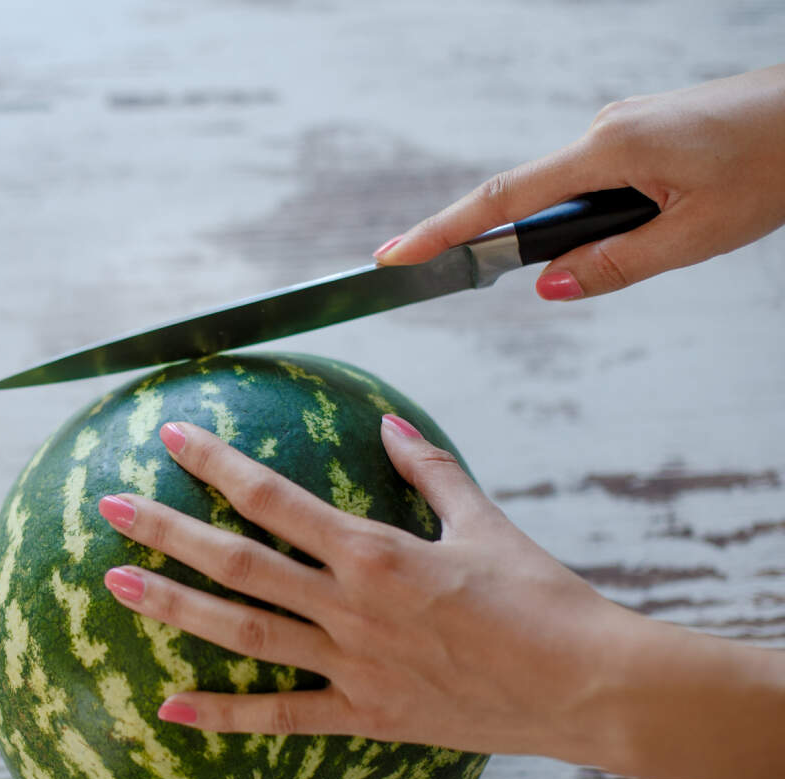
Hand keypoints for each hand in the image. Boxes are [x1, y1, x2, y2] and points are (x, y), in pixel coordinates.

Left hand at [97, 419, 784, 778]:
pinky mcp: (367, 715)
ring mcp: (353, 665)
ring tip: (117, 584)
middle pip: (240, 562)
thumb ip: (429, 471)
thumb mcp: (485, 522)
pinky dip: (226, 716)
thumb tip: (390, 423)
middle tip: (110, 506)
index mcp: (377, 551)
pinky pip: (283, 718)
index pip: (276, 498)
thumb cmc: (541, 598)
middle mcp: (351, 606)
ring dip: (177, 606)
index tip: (171, 438)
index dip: (217, 465)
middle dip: (168, 530)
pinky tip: (172, 707)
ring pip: (246, 632)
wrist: (586, 687)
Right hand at [373, 64, 784, 299]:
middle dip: (517, 244)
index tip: (395, 255)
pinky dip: (602, 214)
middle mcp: (603, 130)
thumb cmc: (774, 163)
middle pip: (530, 198)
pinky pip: (598, 180)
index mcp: (607, 149)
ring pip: (571, 194)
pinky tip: (656, 222)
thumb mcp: (696, 234)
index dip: (442, 231)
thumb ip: (615, 264)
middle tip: (532, 275)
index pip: (502, 201)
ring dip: (583, 232)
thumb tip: (550, 287)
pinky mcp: (641, 132)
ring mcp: (622, 128)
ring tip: (658, 238)